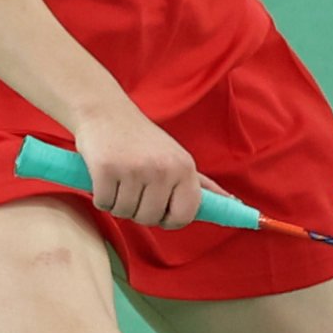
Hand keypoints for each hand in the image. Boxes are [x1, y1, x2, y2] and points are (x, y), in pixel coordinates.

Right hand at [63, 106, 205, 227]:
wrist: (106, 112)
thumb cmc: (143, 140)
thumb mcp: (178, 157)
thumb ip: (201, 183)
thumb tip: (231, 201)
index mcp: (185, 168)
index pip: (184, 216)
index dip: (169, 220)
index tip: (159, 211)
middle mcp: (163, 169)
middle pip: (149, 218)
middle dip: (138, 211)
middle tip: (134, 189)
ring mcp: (135, 170)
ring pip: (124, 213)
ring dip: (118, 204)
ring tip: (120, 180)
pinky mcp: (106, 170)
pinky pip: (103, 204)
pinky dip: (101, 198)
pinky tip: (105, 179)